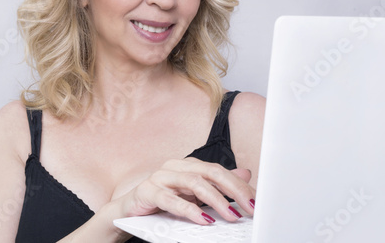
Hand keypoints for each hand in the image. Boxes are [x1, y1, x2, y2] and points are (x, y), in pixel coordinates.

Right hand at [116, 157, 255, 224]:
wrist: (129, 212)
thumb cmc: (162, 203)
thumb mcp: (194, 195)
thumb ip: (217, 185)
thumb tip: (246, 174)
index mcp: (187, 165)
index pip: (218, 170)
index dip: (238, 185)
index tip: (255, 201)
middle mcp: (175, 166)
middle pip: (209, 172)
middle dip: (233, 190)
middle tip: (249, 208)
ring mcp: (160, 177)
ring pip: (193, 182)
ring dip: (215, 200)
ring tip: (230, 216)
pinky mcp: (147, 191)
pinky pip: (170, 199)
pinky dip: (189, 210)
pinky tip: (203, 219)